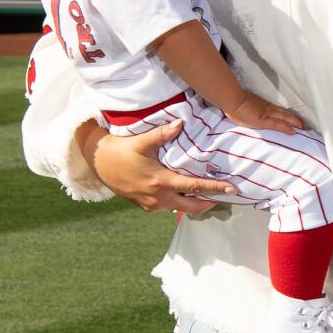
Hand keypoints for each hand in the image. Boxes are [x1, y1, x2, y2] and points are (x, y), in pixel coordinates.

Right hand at [88, 123, 234, 214]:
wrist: (100, 164)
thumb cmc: (121, 151)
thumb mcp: (142, 141)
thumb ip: (162, 134)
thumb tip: (181, 124)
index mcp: (161, 182)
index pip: (195, 188)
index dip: (215, 189)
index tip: (232, 189)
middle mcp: (159, 198)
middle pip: (193, 207)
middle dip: (210, 203)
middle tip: (223, 195)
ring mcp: (152, 205)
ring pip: (181, 209)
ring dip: (194, 204)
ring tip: (207, 194)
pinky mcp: (146, 207)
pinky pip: (168, 208)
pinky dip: (179, 203)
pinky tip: (184, 194)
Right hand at [230, 91, 307, 136]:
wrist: (232, 99)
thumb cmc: (235, 103)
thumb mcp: (247, 105)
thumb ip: (252, 109)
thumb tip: (252, 112)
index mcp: (264, 105)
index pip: (280, 110)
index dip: (289, 114)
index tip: (296, 118)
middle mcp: (268, 108)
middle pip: (286, 113)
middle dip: (296, 119)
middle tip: (306, 125)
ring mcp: (266, 114)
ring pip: (285, 118)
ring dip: (295, 123)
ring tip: (304, 128)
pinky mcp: (263, 120)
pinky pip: (277, 124)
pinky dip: (286, 128)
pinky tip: (293, 131)